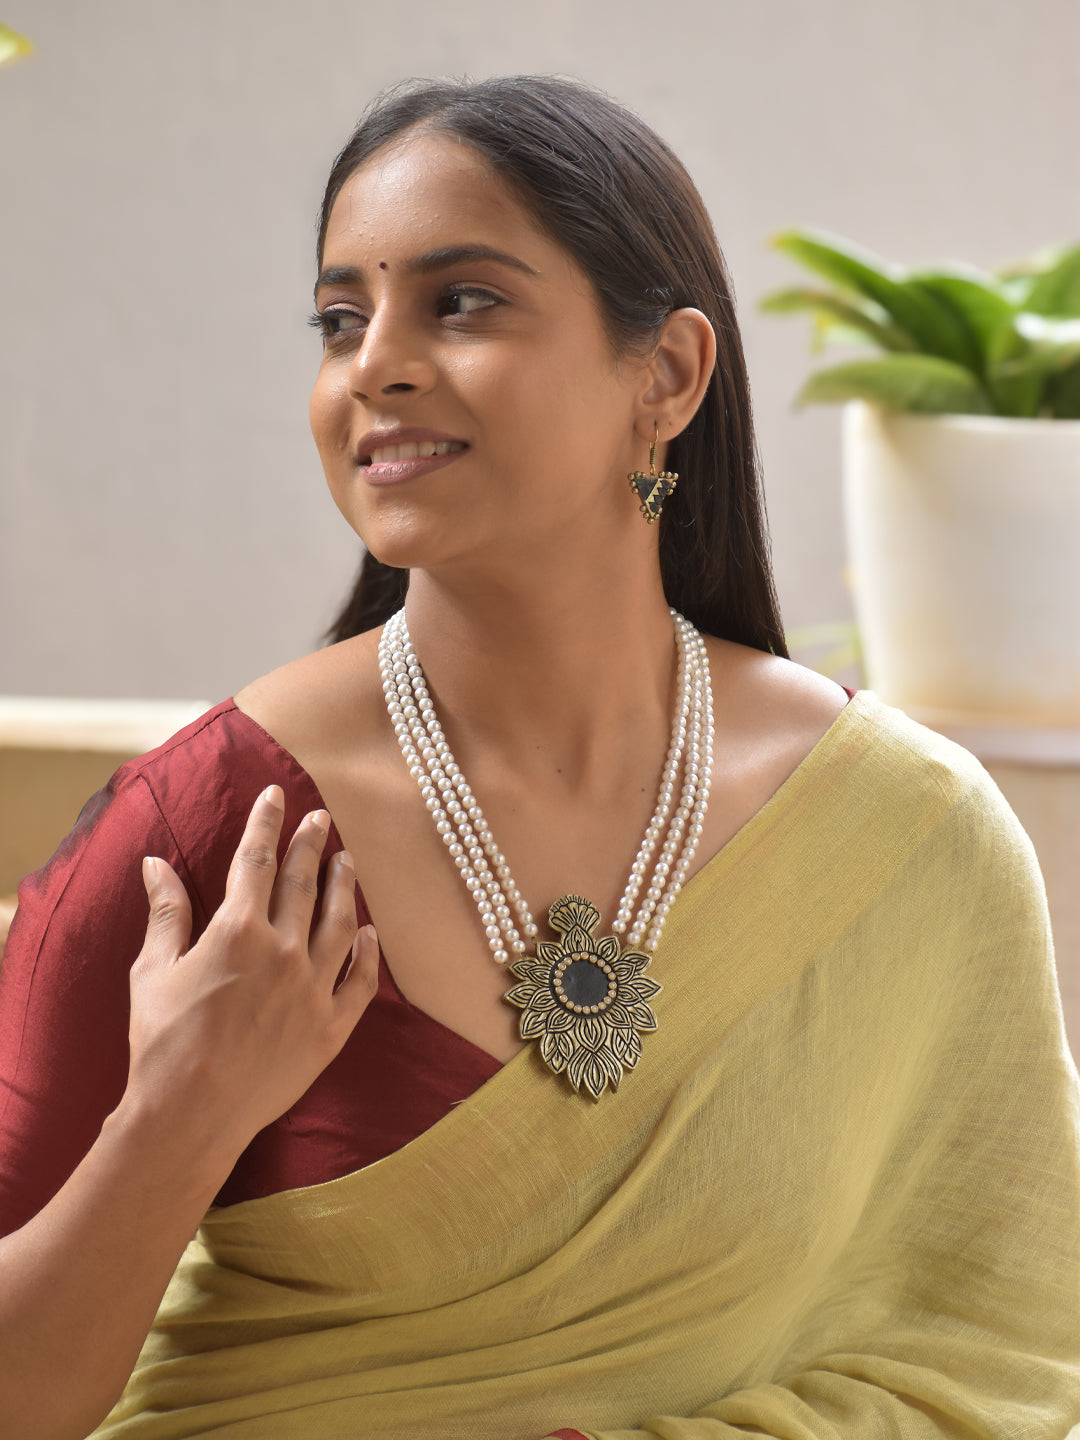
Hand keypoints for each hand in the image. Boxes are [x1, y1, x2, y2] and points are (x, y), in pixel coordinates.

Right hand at [124, 784, 378, 1158]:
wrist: (189, 1115)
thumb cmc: (161, 1043)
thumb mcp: (152, 971)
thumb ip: (165, 912)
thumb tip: (155, 862)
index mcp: (238, 931)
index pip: (257, 859)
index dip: (267, 822)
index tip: (277, 795)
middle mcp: (284, 951)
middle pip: (303, 883)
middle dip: (311, 844)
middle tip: (321, 817)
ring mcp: (313, 989)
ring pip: (340, 923)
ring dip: (345, 887)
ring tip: (347, 861)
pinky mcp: (330, 1027)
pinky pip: (360, 981)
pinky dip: (367, 953)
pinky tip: (369, 933)